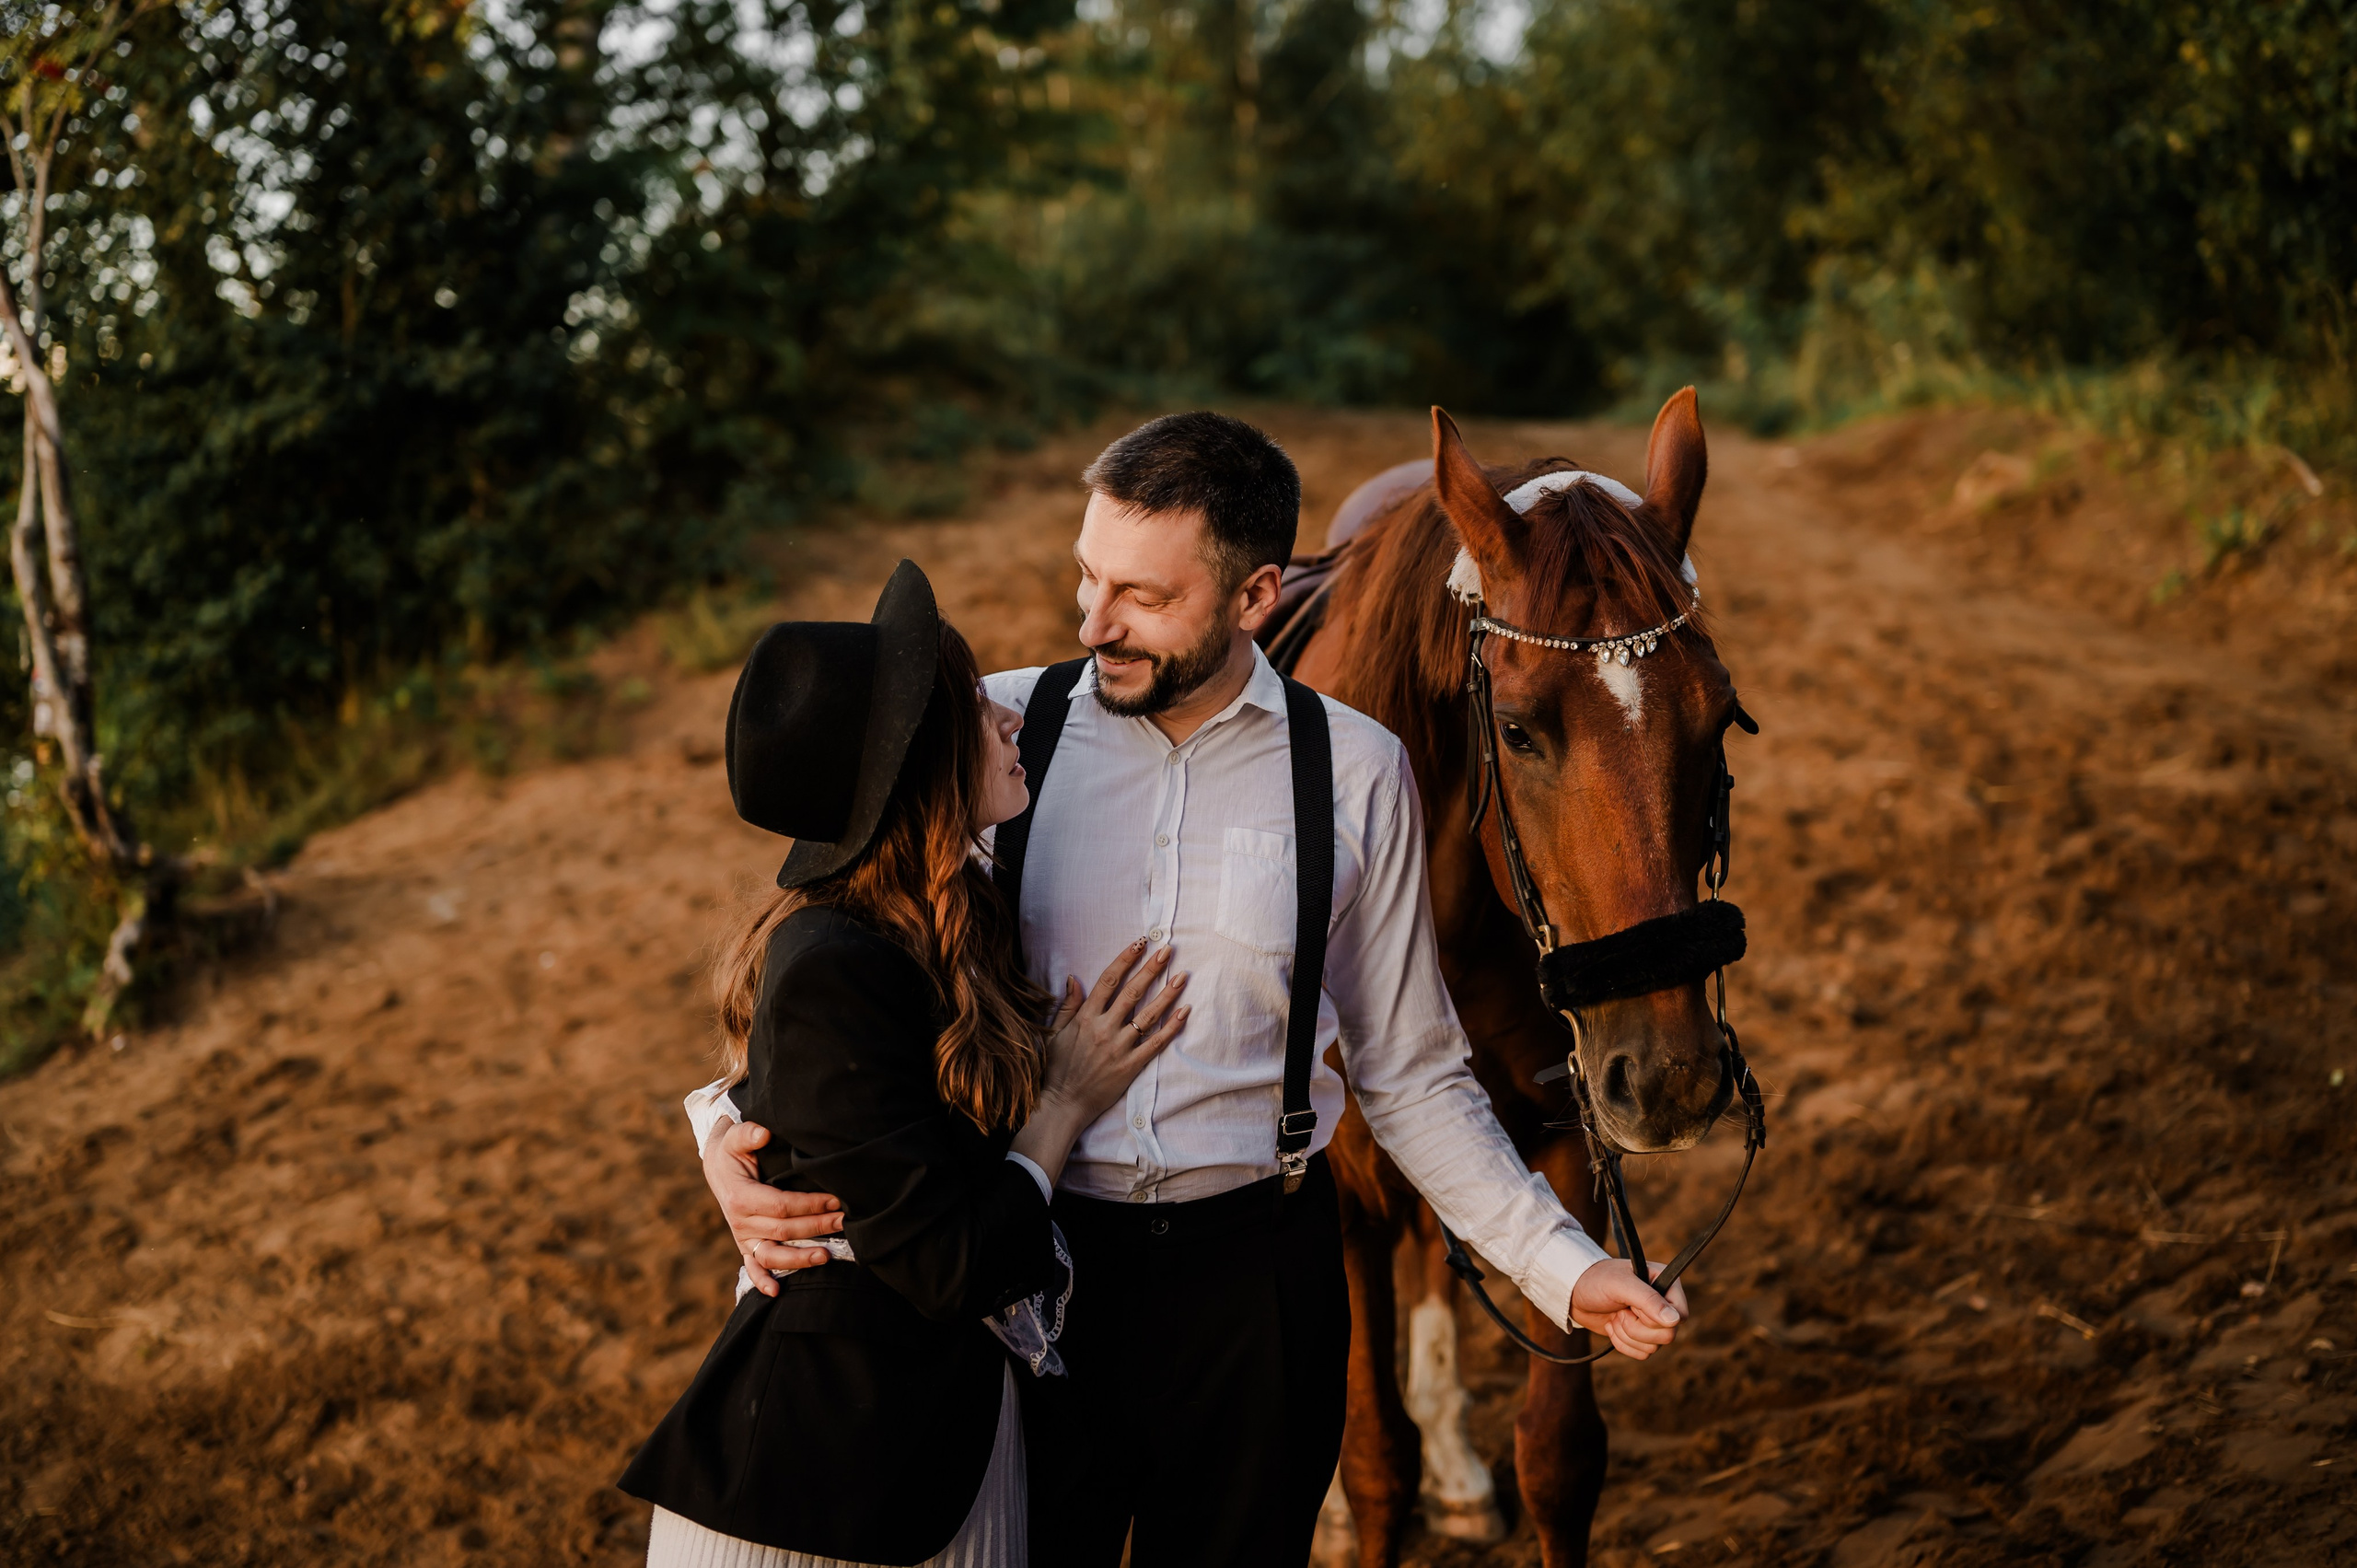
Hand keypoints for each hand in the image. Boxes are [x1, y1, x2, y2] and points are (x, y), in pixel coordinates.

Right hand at [702, 1117, 846, 1297]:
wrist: (717, 1166)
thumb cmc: (733, 1150)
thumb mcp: (735, 1136)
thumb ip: (748, 1133)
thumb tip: (763, 1133)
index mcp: (740, 1197)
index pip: (781, 1205)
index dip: (809, 1204)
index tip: (836, 1199)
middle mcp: (740, 1222)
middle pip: (784, 1230)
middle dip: (817, 1226)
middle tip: (846, 1221)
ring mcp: (743, 1237)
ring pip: (773, 1254)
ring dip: (800, 1258)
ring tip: (827, 1257)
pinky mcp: (746, 1245)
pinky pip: (752, 1267)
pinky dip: (762, 1281)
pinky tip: (776, 1292)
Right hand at [1010, 939, 1188, 1186]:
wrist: (1062, 1104)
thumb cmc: (1056, 1068)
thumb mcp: (1056, 1033)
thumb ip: (1068, 1005)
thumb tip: (1073, 977)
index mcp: (1085, 1017)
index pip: (1109, 980)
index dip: (1125, 959)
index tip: (1140, 943)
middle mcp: (1103, 1028)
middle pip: (1132, 992)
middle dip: (1151, 968)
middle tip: (1168, 950)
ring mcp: (1119, 1047)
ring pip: (1148, 1015)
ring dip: (1167, 994)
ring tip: (1182, 976)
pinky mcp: (1130, 1066)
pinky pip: (1155, 1043)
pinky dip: (1171, 1027)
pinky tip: (1184, 1012)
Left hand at [1569, 1258, 1688, 1359]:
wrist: (1573, 1294)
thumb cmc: (1596, 1281)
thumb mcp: (1620, 1285)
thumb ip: (1648, 1300)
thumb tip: (1675, 1320)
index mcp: (1666, 1281)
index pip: (1681, 1315)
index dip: (1657, 1318)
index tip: (1634, 1306)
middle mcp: (1663, 1302)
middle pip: (1668, 1335)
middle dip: (1637, 1328)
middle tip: (1621, 1311)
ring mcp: (1652, 1321)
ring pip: (1654, 1347)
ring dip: (1627, 1334)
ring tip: (1615, 1315)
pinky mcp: (1640, 1335)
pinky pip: (1642, 1354)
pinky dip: (1623, 1343)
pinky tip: (1612, 1325)